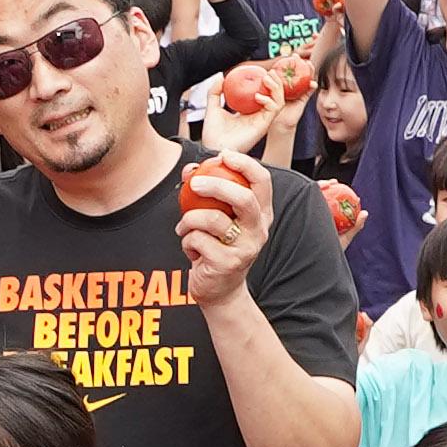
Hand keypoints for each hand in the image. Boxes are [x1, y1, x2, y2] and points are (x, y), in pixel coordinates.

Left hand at [176, 150, 274, 310]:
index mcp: (261, 214)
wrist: (220, 291)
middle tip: (195, 183)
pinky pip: (197, 240)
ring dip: (189, 219)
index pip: (262, 180)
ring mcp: (246, 248)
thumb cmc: (218, 248)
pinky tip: (190, 249)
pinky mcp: (227, 263)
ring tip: (184, 227)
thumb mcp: (218, 218)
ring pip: (212, 219)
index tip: (223, 155)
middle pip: (243, 198)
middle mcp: (259, 230)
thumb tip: (190, 170)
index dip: (244, 163)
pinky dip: (186, 241)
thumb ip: (207, 193)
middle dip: (216, 185)